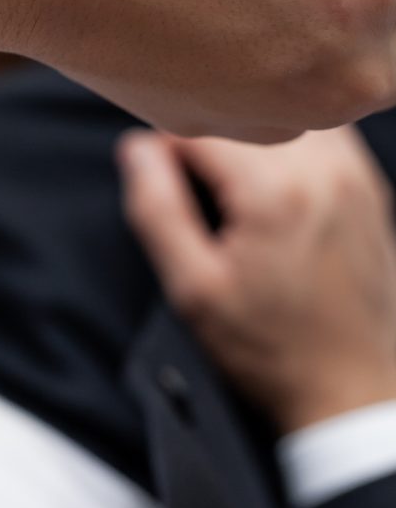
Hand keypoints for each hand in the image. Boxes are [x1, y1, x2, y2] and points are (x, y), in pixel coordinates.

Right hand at [118, 126, 395, 432]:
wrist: (353, 392)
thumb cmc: (270, 350)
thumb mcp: (193, 289)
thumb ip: (157, 209)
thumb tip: (136, 147)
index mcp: (275, 190)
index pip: (199, 126)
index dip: (165, 144)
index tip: (158, 176)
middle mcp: (324, 169)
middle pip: (244, 115)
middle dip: (209, 137)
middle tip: (194, 186)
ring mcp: (355, 175)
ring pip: (283, 116)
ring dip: (250, 135)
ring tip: (232, 185)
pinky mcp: (371, 187)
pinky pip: (321, 135)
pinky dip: (288, 144)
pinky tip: (271, 188)